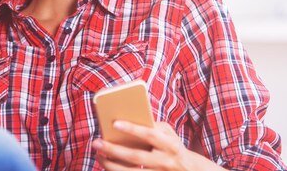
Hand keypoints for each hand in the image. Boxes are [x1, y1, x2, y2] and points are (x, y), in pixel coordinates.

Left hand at [93, 121, 221, 170]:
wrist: (190, 170)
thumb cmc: (172, 146)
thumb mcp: (170, 134)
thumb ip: (154, 127)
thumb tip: (129, 122)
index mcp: (170, 145)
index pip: (150, 135)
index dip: (132, 129)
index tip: (114, 123)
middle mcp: (165, 161)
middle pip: (136, 157)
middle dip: (114, 150)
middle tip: (96, 142)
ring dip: (111, 165)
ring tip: (98, 156)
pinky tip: (107, 166)